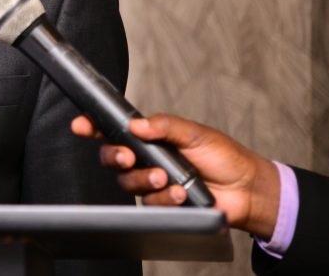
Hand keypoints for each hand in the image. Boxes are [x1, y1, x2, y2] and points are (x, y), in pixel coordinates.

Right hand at [71, 113, 280, 238]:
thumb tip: (136, 124)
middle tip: (130, 157)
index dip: (94, 126)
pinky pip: (148, 203)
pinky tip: (180, 193)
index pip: (115, 130)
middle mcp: (146, 159)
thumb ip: (165, 126)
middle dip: (115, 156)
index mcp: (150, 137)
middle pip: (112, 158)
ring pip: (127, 182)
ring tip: (166, 178)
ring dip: (144, 179)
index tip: (82, 125)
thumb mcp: (195, 133)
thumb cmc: (224, 157)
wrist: (246, 190)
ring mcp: (152, 182)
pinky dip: (164, 198)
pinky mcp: (162, 204)